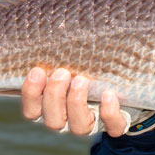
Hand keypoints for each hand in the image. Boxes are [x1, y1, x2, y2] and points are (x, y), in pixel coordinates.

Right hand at [20, 67, 154, 136]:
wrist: (123, 86)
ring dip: (76, 103)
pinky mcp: (116, 125)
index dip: (31, 95)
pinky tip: (108, 94)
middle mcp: (69, 120)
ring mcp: (93, 125)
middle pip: (53, 122)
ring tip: (81, 80)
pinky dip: (109, 112)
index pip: (32, 111)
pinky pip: (113, 127)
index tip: (37, 71)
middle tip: (62, 72)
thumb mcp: (72, 62)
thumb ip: (59, 54)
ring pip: (78, 127)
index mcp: (52, 108)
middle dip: (54, 96)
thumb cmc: (86, 68)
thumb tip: (47, 27)